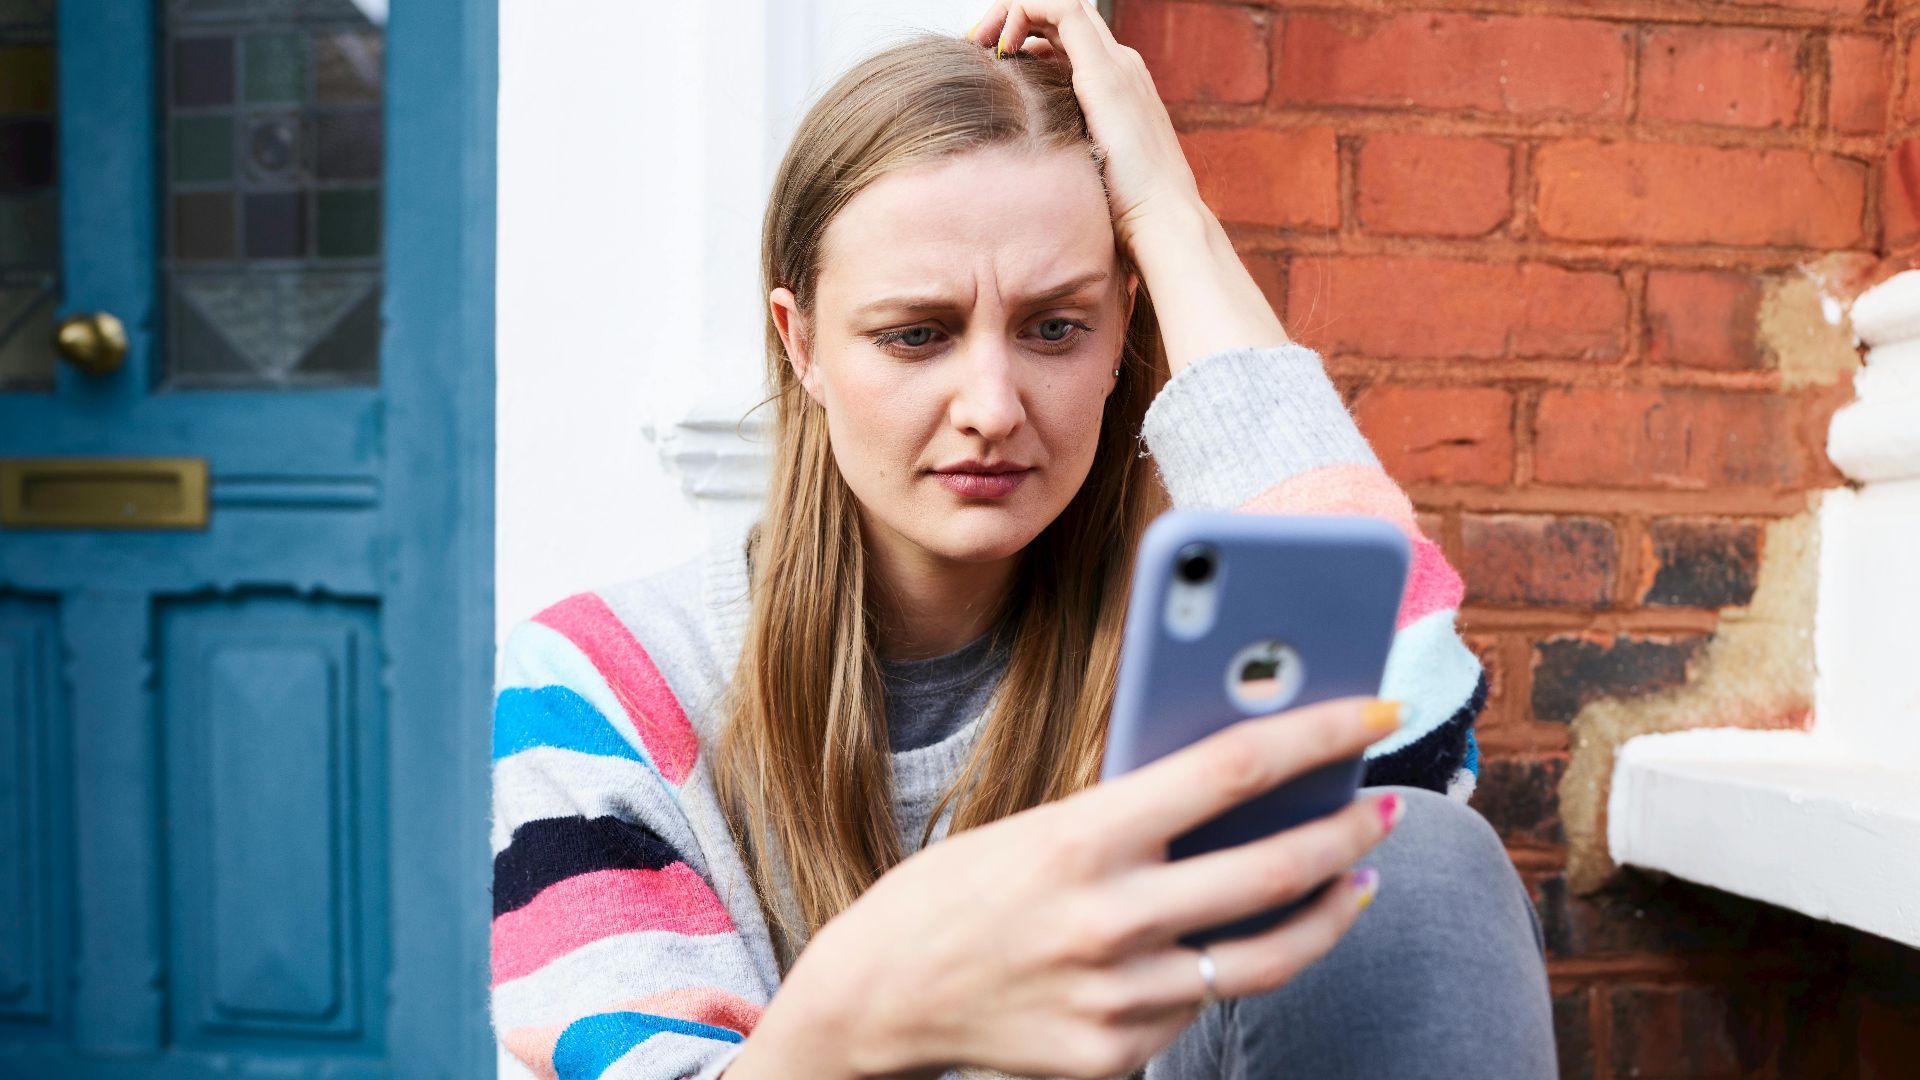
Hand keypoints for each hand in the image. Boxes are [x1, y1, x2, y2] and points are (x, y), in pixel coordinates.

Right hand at [795, 697, 1403, 1078]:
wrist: (875, 999)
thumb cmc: (956, 890)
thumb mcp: (1035, 825)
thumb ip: (1130, 811)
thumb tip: (1240, 780)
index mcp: (1083, 838)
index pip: (1232, 768)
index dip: (1320, 732)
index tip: (1375, 708)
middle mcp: (1108, 920)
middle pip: (1276, 868)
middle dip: (1350, 831)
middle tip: (1385, 807)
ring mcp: (1117, 999)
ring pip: (1267, 956)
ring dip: (1328, 910)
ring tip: (1356, 880)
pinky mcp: (1114, 1058)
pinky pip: (1202, 1005)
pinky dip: (1229, 965)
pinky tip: (1243, 939)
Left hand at [964, 0, 1202, 257]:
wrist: (1161, 223)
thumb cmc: (1124, 214)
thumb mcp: (1085, 174)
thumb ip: (1063, 155)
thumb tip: (1025, 165)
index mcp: (1116, 90)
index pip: (1068, 41)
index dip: (1027, 40)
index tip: (991, 62)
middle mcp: (1121, 68)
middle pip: (1065, 18)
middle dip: (1016, 19)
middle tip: (977, 42)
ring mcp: (1118, 66)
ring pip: (1063, 6)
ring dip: (1016, 11)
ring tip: (982, 38)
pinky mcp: (1106, 73)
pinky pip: (1065, 10)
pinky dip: (1027, 10)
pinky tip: (1001, 41)